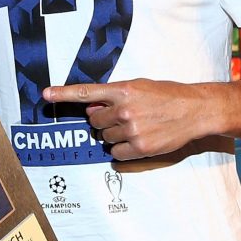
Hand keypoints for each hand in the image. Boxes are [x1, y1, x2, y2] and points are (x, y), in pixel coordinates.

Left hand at [42, 79, 204, 159]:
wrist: (195, 110)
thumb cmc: (166, 95)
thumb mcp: (139, 86)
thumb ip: (114, 95)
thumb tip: (92, 107)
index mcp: (123, 90)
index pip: (86, 92)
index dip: (63, 94)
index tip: (46, 95)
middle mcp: (125, 110)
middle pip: (94, 121)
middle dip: (103, 120)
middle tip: (121, 116)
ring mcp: (132, 130)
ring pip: (104, 138)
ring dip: (114, 134)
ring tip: (135, 126)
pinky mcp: (140, 148)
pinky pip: (116, 153)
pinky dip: (121, 150)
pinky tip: (137, 140)